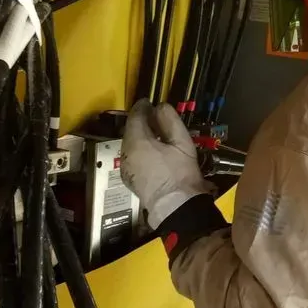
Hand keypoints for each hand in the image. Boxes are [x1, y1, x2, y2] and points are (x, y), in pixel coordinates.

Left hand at [120, 99, 213, 228]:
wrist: (175, 205)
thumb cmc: (181, 173)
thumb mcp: (182, 143)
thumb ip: (170, 121)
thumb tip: (161, 107)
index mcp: (138, 142)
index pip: (135, 117)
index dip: (142, 107)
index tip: (148, 102)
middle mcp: (126, 153)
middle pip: (130, 130)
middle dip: (140, 122)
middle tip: (154, 117)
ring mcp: (125, 166)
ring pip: (129, 144)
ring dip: (139, 136)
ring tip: (154, 134)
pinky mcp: (128, 177)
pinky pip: (131, 156)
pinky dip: (138, 149)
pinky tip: (151, 152)